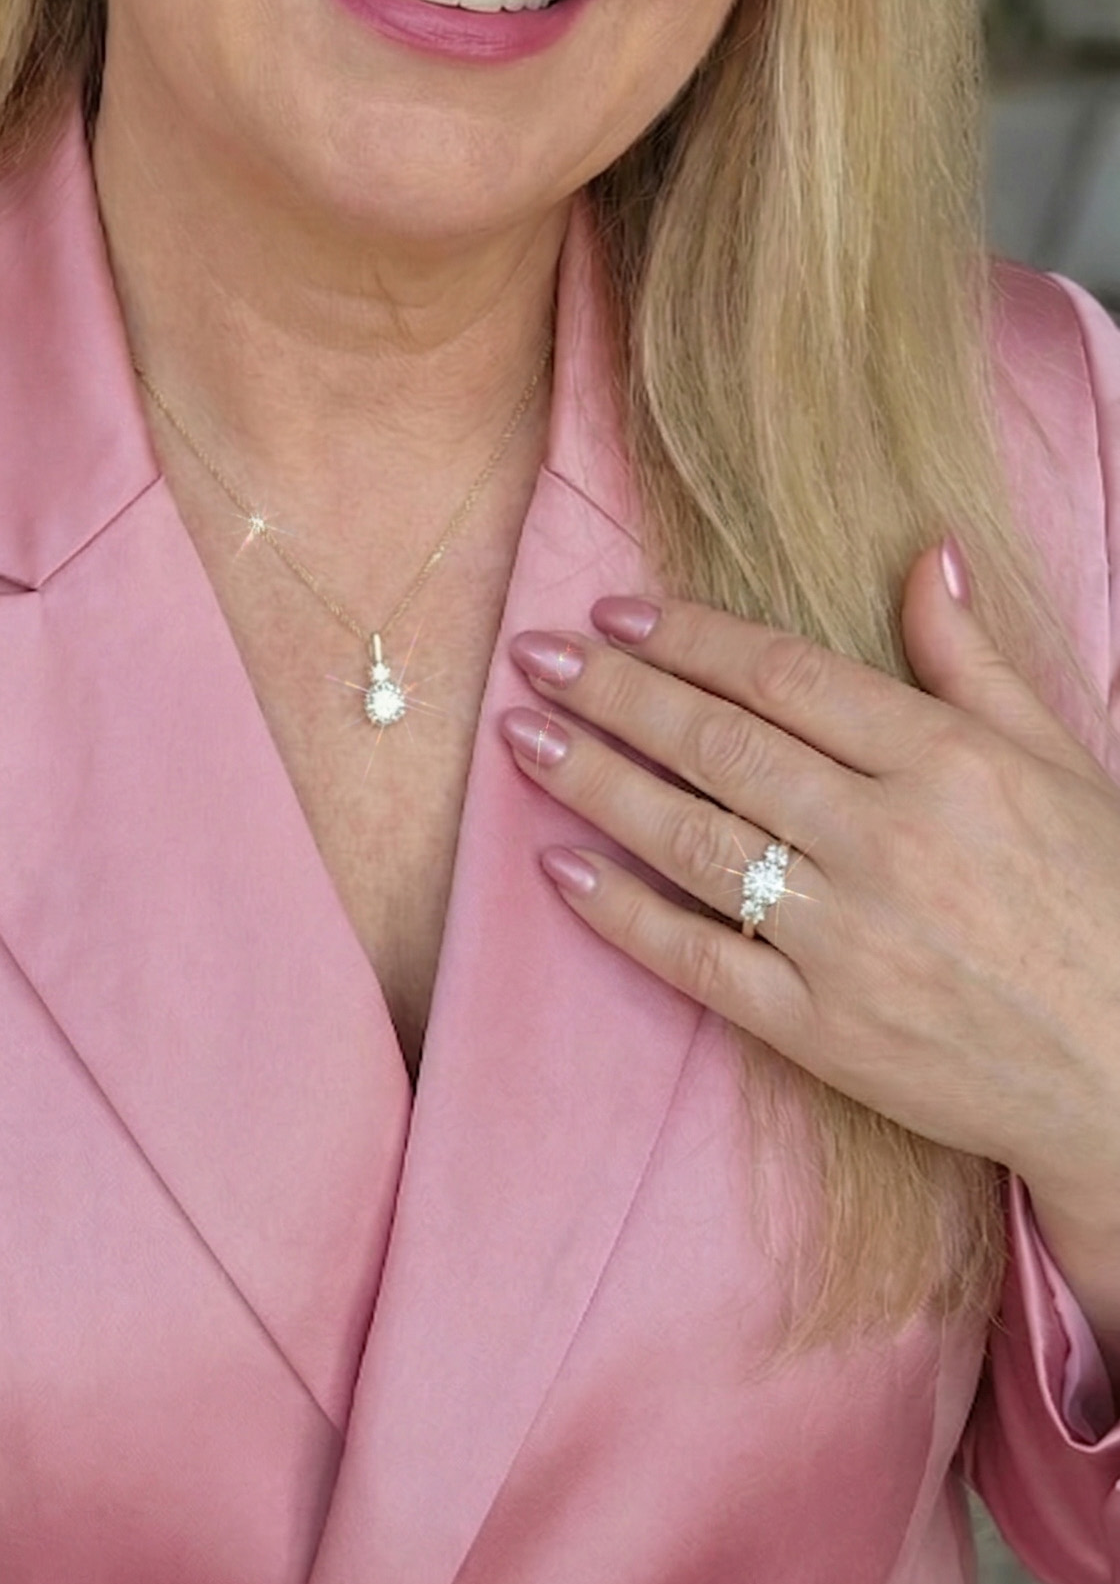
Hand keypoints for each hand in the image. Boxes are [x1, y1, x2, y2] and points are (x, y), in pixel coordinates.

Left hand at [502, 545, 1119, 1246]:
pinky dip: (620, 912)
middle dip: (612, 692)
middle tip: (532, 655)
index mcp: (945, 760)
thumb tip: (924, 553)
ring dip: (593, 782)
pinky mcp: (823, 1030)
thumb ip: (973, 658)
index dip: (687, 638)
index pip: (782, 675)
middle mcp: (888, 838)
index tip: (613, 613)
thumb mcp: (1060, 759)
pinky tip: (559, 868)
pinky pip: (696, 958)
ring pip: (690, 838)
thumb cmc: (1105, 902)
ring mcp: (848, 939)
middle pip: (717, 744)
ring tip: (522, 736)